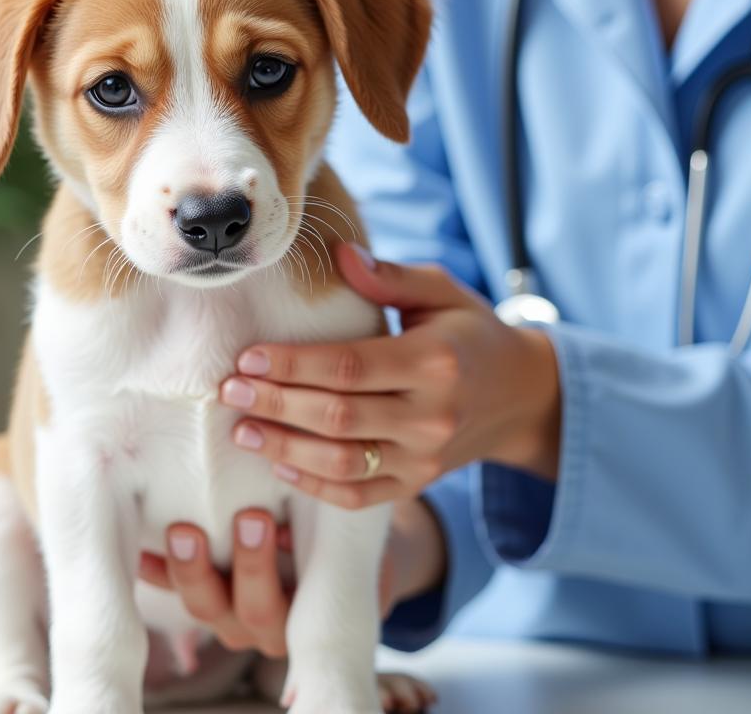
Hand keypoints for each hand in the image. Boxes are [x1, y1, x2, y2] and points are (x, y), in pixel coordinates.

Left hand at [137, 498, 447, 656]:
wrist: (331, 547)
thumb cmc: (339, 523)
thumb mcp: (342, 518)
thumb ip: (328, 503)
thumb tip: (304, 459)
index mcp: (312, 611)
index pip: (296, 605)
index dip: (275, 568)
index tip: (269, 523)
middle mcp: (270, 624)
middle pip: (253, 611)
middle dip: (249, 564)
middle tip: (247, 518)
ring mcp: (230, 615)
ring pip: (206, 607)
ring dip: (192, 569)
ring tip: (183, 532)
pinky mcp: (201, 597)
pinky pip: (169, 592)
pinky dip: (153, 570)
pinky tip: (139, 548)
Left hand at [218, 242, 560, 508]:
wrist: (520, 395)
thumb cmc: (468, 332)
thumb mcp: (441, 290)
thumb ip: (390, 276)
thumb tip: (339, 255)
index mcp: (434, 361)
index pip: (348, 367)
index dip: (292, 364)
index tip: (247, 357)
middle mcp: (432, 415)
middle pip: (337, 416)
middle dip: (275, 404)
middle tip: (229, 391)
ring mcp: (425, 458)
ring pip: (343, 463)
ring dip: (285, 448)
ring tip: (242, 431)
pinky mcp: (418, 484)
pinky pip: (359, 496)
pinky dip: (315, 486)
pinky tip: (279, 465)